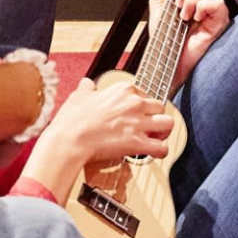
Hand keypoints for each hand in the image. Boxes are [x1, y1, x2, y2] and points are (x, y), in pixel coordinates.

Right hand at [37, 70, 176, 177]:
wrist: (69, 141)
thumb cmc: (72, 120)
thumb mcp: (78, 96)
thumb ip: (87, 88)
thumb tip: (87, 84)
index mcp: (123, 90)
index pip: (144, 93)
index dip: (141, 105)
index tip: (136, 112)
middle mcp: (134, 103)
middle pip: (160, 106)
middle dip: (155, 116)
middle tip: (148, 125)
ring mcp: (138, 123)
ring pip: (168, 123)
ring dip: (164, 131)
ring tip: (156, 137)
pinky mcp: (137, 143)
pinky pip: (162, 147)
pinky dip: (161, 151)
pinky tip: (155, 152)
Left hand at [162, 0, 230, 80]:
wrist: (166, 59)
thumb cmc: (165, 37)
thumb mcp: (158, 2)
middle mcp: (207, 1)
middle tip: (177, 3)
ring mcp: (215, 11)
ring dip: (191, 0)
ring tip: (185, 15)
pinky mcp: (221, 21)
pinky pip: (217, 2)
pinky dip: (202, 7)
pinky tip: (196, 20)